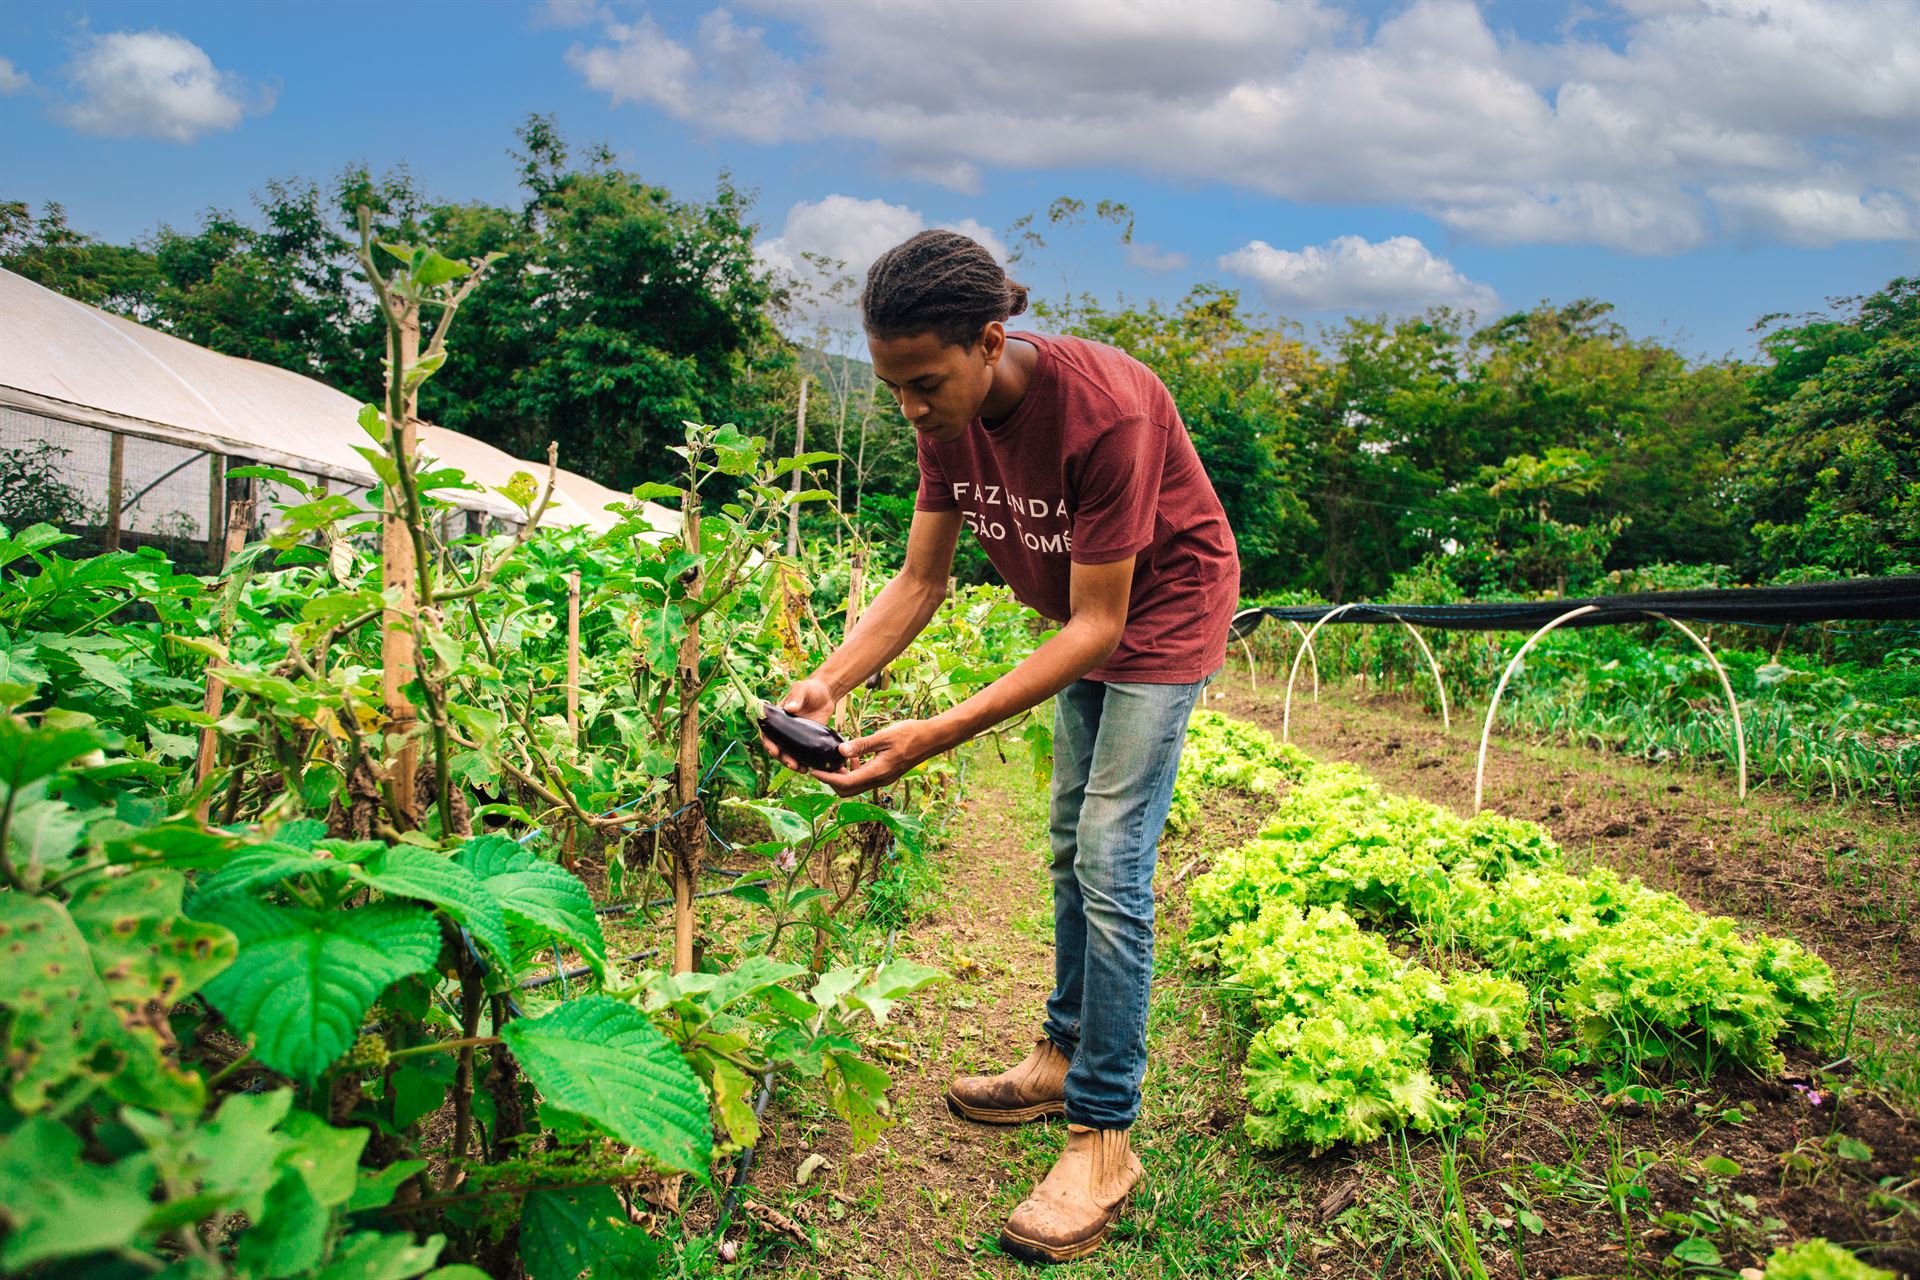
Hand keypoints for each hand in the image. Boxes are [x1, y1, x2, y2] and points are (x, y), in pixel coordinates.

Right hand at [759, 677, 837, 772]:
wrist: (826, 694)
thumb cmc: (810, 689)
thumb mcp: (802, 689)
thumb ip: (796, 696)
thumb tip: (790, 708)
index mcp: (777, 718)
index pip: (768, 733)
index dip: (769, 744)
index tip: (774, 751)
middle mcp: (784, 730)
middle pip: (778, 748)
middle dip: (782, 758)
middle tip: (791, 764)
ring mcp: (796, 737)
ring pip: (790, 754)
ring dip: (793, 763)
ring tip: (802, 770)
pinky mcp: (808, 741)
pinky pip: (804, 754)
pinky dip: (805, 762)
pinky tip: (811, 768)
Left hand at [816, 718, 947, 796]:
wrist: (932, 739)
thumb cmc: (910, 734)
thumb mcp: (883, 736)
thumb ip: (861, 745)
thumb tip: (840, 751)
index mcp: (877, 772)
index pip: (845, 783)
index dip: (827, 779)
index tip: (813, 771)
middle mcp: (879, 780)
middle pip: (847, 791)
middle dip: (831, 782)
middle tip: (821, 766)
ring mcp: (884, 779)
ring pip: (855, 787)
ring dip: (843, 778)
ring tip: (836, 760)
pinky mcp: (886, 775)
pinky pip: (865, 780)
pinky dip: (854, 773)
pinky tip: (853, 757)